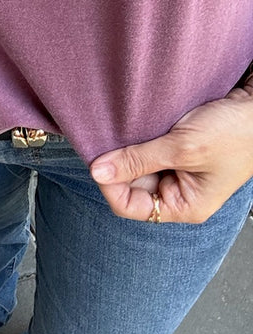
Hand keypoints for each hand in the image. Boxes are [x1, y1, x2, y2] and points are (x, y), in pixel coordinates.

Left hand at [90, 84, 252, 223]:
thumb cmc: (236, 133)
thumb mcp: (181, 148)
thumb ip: (137, 161)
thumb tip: (98, 173)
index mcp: (184, 205)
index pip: (129, 206)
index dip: (110, 185)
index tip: (98, 162)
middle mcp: (180, 193)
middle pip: (130, 185)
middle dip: (119, 164)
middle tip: (108, 140)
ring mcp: (179, 172)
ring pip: (138, 165)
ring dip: (129, 149)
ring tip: (126, 132)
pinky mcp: (179, 151)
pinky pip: (149, 150)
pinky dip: (139, 139)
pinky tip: (136, 127)